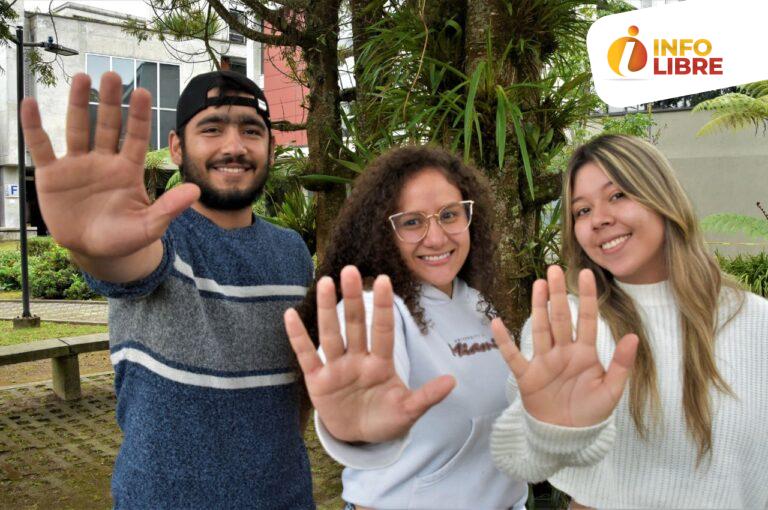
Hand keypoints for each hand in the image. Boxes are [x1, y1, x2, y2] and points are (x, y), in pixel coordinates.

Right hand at [20, 72, 198, 258]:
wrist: (93, 251)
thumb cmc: (123, 238)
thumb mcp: (149, 226)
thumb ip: (169, 208)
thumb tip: (195, 191)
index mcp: (128, 170)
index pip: (136, 137)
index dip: (140, 116)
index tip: (144, 92)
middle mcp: (104, 161)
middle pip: (108, 125)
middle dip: (110, 101)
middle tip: (112, 75)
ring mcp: (77, 165)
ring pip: (78, 128)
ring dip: (78, 104)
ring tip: (82, 78)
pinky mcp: (52, 175)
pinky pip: (41, 147)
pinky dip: (34, 127)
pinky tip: (30, 104)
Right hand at [284, 266, 455, 442]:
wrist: (359, 436)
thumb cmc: (386, 419)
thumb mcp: (408, 411)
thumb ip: (426, 397)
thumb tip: (453, 381)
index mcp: (381, 364)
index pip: (383, 330)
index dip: (383, 307)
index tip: (384, 280)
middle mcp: (358, 359)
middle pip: (355, 325)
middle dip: (352, 299)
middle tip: (351, 270)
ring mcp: (337, 368)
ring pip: (331, 335)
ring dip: (327, 309)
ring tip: (325, 282)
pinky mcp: (318, 381)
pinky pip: (305, 356)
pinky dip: (298, 337)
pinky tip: (290, 314)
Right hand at [492, 266, 637, 427]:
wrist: (567, 436)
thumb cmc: (590, 412)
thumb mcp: (611, 391)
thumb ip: (621, 364)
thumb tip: (633, 336)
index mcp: (585, 353)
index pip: (586, 319)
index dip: (586, 297)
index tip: (586, 273)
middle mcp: (563, 352)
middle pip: (559, 318)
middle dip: (558, 294)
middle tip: (554, 269)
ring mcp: (544, 362)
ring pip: (540, 329)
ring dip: (538, 307)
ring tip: (537, 285)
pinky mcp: (527, 376)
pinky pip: (513, 356)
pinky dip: (504, 341)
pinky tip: (497, 324)